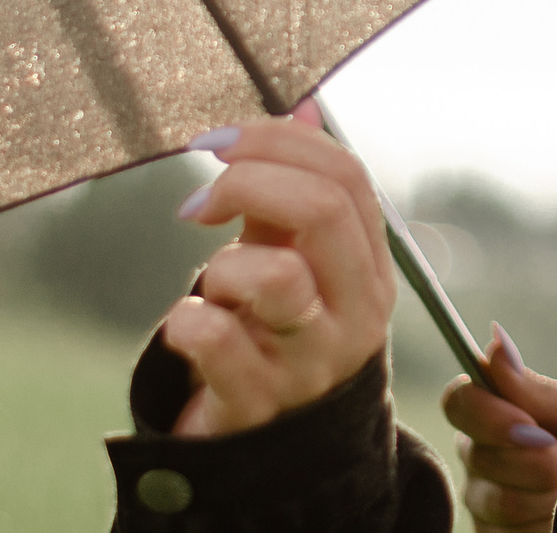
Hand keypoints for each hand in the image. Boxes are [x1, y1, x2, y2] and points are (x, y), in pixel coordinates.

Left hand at [164, 102, 395, 437]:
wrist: (270, 451)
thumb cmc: (276, 334)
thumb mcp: (296, 258)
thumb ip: (296, 189)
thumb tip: (304, 105)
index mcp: (369, 266)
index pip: (347, 176)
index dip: (278, 142)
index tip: (217, 143)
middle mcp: (356, 310)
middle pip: (322, 211)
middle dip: (247, 184)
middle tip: (198, 203)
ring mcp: (313, 359)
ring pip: (276, 276)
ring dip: (223, 266)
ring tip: (212, 286)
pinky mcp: (260, 402)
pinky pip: (215, 340)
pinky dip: (187, 319)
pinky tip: (188, 326)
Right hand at [442, 325, 556, 528]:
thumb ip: (539, 389)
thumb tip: (495, 341)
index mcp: (497, 416)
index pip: (459, 402)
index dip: (487, 414)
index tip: (530, 425)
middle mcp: (480, 460)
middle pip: (480, 456)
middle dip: (539, 460)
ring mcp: (485, 507)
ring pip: (499, 501)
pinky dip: (553, 524)